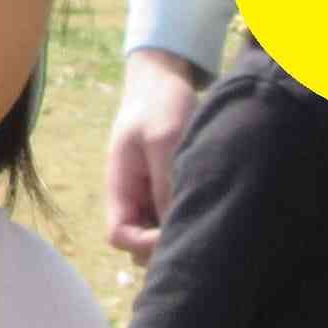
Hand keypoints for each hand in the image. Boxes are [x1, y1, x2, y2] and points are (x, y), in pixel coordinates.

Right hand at [104, 49, 208, 258]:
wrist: (164, 81)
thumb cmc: (159, 104)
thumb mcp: (164, 138)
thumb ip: (165, 182)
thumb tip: (176, 225)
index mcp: (120, 187)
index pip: (120, 236)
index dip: (145, 243)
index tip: (175, 230)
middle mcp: (133, 199)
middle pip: (139, 245)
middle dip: (163, 246)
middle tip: (197, 230)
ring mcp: (150, 197)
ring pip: (159, 236)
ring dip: (177, 234)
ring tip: (204, 216)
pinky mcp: (168, 191)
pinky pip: (174, 219)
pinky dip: (188, 220)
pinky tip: (207, 206)